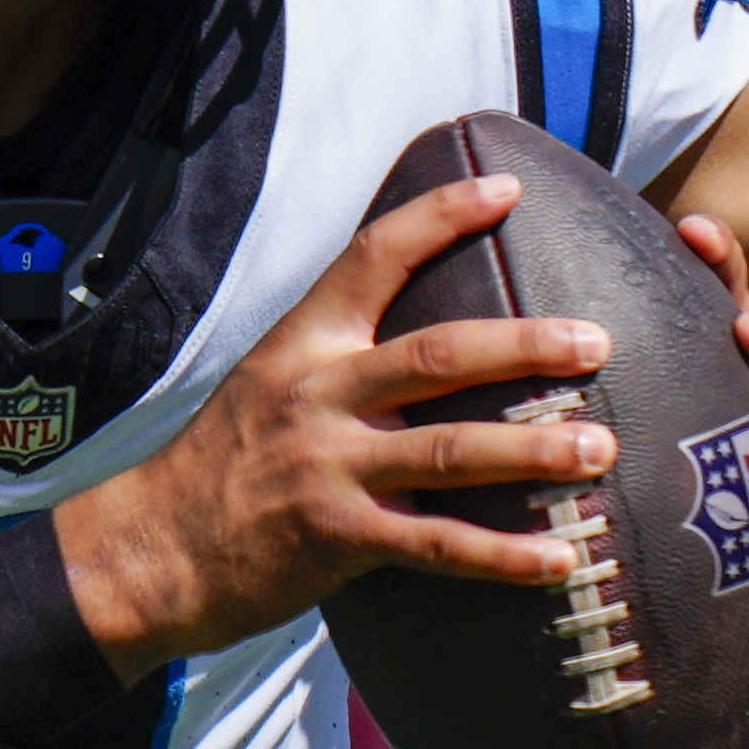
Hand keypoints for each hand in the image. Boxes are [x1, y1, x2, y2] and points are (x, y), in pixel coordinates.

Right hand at [59, 171, 614, 662]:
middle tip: (596, 342)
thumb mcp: (268, 382)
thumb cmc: (221, 465)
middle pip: (438, 357)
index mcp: (305, 344)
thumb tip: (431, 338)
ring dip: (534, 450)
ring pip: (451, 452)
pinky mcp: (338, 540)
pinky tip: (560, 559)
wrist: (147, 551)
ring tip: (602, 447)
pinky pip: (438, 545)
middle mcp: (319, 395)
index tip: (508, 188)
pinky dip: (504, 555)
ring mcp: (329, 468)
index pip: (375, 256)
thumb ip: (342, 358)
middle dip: (526, 346)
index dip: (442, 215)